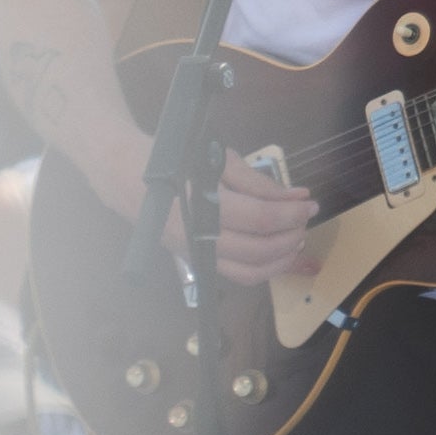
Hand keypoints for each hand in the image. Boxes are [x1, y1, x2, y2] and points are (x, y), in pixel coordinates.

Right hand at [116, 140, 318, 283]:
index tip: (310, 202)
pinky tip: (281, 255)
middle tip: (306, 218)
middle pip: (259, 250)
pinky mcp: (198, 262)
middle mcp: (198, 239)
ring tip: (297, 238)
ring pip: (250, 273)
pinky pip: (238, 275)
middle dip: (291, 235)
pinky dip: (265, 269)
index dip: (290, 212)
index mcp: (202, 206)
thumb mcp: (217, 159)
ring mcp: (196, 256)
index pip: (260, 218)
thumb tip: (297, 197)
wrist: (125, 176)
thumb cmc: (174, 160)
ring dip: (282, 259)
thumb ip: (258, 182)